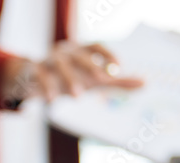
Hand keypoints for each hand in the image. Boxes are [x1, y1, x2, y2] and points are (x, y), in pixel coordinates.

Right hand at [4, 42, 142, 100]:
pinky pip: (41, 76)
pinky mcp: (34, 70)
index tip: (118, 66)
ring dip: (70, 79)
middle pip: (79, 55)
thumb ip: (118, 81)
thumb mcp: (94, 81)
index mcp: (80, 50)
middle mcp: (65, 51)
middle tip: (101, 80)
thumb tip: (146, 83)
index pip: (95, 45)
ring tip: (78, 96)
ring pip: (60, 64)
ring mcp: (49, 59)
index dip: (107, 54)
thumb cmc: (69, 78)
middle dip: (90, 66)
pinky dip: (47, 86)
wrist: (33, 82)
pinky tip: (52, 100)